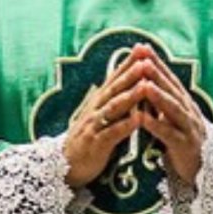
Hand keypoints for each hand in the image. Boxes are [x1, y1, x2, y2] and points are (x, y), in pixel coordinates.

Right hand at [63, 48, 150, 186]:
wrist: (66, 165)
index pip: (115, 77)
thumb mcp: (100, 115)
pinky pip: (112, 133)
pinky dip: (125, 125)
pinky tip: (138, 119)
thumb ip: (113, 99)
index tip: (143, 48)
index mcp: (99, 101)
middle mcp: (96, 109)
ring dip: (130, 95)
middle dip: (131, 73)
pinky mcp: (96, 143)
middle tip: (146, 59)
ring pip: (114, 107)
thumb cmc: (89, 139)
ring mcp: (95, 125)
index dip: (129, 62)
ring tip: (145, 85)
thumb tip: (129, 81)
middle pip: (116, 88)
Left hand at [136, 45, 206, 184]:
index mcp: (183, 103)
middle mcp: (188, 111)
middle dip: (156, 73)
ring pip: (173, 108)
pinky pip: (169, 134)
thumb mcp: (172, 118)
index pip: (168, 78)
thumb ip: (161, 101)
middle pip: (171, 89)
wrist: (204, 170)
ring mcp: (188, 127)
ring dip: (158, 95)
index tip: (142, 47)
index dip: (156, 62)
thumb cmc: (183, 141)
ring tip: (144, 84)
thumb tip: (146, 80)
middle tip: (143, 58)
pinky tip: (143, 118)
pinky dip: (156, 125)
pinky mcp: (185, 145)